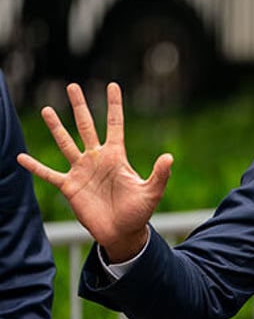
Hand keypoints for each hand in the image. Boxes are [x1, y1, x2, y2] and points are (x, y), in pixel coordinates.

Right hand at [17, 82, 172, 260]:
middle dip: (80, 106)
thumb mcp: (151, 192)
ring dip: (56, 127)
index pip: (115, 124)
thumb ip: (160, 175)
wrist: (122, 232)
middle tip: (72, 86)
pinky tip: (20, 157)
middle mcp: (97, 159)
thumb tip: (169, 157)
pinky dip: (35, 166)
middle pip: (86, 126)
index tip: (112, 85)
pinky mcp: (69, 187)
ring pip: (66, 143)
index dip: (114, 105)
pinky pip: (49, 174)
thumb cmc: (139, 212)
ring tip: (47, 109)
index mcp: (117, 156)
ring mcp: (82, 171)